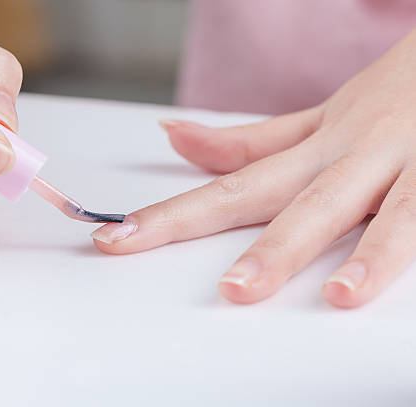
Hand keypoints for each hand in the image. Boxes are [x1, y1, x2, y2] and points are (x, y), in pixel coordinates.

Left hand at [92, 29, 415, 308]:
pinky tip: (368, 287)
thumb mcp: (317, 120)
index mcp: (312, 148)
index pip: (231, 186)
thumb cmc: (389, 98)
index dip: (172, 215)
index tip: (116, 239)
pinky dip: (397, 247)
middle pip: (290, 201)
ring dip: (338, 252)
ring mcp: (404, 165)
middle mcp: (349, 155)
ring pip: (368, 211)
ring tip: (309, 293)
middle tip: (226, 289)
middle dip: (259, 246)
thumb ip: (249, 141)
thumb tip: (174, 136)